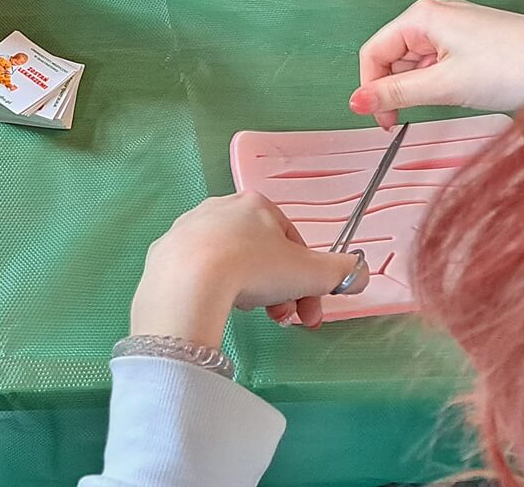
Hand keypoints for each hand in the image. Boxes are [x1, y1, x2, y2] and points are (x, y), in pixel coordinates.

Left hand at [129, 193, 360, 344]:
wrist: (188, 280)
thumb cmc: (254, 267)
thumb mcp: (311, 272)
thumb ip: (342, 272)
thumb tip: (360, 274)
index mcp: (257, 205)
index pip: (293, 243)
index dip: (307, 280)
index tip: (308, 311)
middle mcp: (220, 207)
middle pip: (262, 255)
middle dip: (280, 291)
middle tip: (282, 318)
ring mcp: (188, 228)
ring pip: (231, 262)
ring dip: (249, 290)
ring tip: (248, 312)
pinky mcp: (163, 251)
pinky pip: (198, 272)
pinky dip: (212, 289)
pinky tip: (214, 305)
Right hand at [352, 0, 523, 128]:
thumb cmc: (512, 68)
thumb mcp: (443, 86)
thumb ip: (396, 94)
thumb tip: (357, 102)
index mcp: (422, 16)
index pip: (374, 51)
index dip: (370, 87)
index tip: (381, 119)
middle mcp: (436, 14)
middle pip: (393, 54)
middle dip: (393, 87)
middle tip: (403, 120)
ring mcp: (456, 26)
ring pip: (416, 60)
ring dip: (416, 86)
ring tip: (439, 104)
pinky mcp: (472, 39)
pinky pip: (438, 60)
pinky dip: (436, 81)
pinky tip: (454, 94)